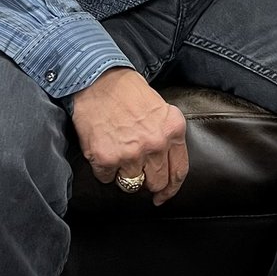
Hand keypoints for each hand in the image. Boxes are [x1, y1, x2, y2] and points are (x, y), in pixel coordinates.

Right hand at [71, 68, 188, 205]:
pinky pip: (106, 178)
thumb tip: (165, 164)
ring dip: (123, 174)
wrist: (97, 79)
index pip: (178, 171)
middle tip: (137, 171)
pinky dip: (104, 169)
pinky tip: (103, 149)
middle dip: (147, 181)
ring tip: (117, 153)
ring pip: (131, 184)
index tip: (163, 196)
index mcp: (172, 130)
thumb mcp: (161, 109)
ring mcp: (130, 154)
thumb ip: (167, 135)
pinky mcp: (106, 159)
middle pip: (156, 182)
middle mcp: (155, 145)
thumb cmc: (128, 91)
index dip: (171, 189)